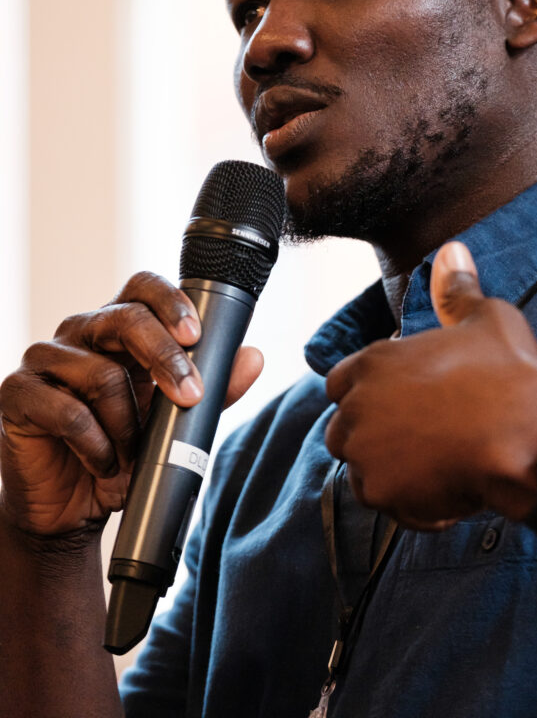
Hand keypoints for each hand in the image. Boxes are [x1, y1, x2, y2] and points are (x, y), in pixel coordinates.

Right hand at [0, 272, 262, 538]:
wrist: (71, 509)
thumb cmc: (122, 454)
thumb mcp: (174, 423)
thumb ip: (213, 390)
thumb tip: (253, 357)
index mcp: (119, 329)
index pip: (141, 287)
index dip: (170, 301)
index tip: (196, 335)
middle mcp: (81, 334)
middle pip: (124, 318)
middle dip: (165, 357)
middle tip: (189, 395)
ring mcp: (45, 360)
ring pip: (100, 373)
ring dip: (128, 423)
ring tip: (132, 453)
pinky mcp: (17, 394)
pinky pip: (66, 411)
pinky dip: (96, 445)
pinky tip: (104, 463)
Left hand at [325, 242, 536, 529]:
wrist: (528, 437)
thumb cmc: (507, 374)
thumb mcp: (485, 319)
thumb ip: (456, 290)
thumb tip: (452, 250)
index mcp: (372, 362)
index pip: (340, 382)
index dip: (370, 395)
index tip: (406, 404)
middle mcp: (357, 405)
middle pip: (345, 428)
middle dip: (378, 436)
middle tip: (428, 439)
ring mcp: (365, 451)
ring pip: (362, 469)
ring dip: (392, 471)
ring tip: (440, 466)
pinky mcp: (382, 493)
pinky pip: (387, 504)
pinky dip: (412, 504)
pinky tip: (450, 494)